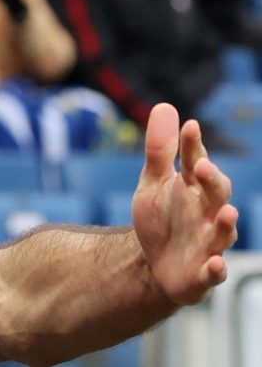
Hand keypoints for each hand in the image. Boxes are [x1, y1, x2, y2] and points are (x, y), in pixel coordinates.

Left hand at [132, 103, 238, 304]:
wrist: (154, 264)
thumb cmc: (161, 219)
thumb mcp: (153, 183)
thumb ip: (159, 151)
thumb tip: (165, 106)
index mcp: (194, 188)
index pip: (197, 162)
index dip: (193, 146)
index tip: (189, 127)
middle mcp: (208, 213)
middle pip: (218, 194)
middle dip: (212, 181)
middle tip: (201, 167)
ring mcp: (209, 243)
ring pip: (224, 232)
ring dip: (226, 224)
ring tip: (227, 212)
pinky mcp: (203, 273)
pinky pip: (213, 273)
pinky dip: (215, 269)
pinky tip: (214, 264)